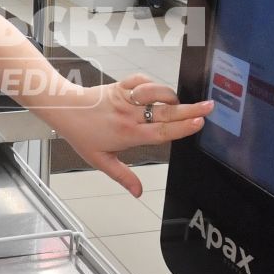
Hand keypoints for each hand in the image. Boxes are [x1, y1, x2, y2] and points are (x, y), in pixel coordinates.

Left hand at [55, 75, 211, 196]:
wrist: (64, 109)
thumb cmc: (81, 134)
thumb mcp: (100, 160)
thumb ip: (122, 176)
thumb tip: (138, 192)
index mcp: (128, 135)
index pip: (161, 131)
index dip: (182, 127)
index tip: (200, 122)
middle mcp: (130, 116)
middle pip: (166, 112)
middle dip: (190, 109)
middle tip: (209, 106)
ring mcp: (126, 99)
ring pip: (156, 93)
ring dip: (171, 95)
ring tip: (183, 101)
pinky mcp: (121, 86)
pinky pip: (142, 80)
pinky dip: (152, 84)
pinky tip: (156, 91)